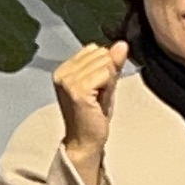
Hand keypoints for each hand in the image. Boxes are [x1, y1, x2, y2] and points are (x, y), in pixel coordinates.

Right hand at [50, 39, 130, 184]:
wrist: (85, 141)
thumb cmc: (92, 115)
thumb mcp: (105, 83)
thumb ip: (112, 62)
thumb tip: (121, 44)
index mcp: (64, 68)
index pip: (94, 48)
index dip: (104, 66)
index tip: (97, 86)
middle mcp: (62, 72)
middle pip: (101, 53)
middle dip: (107, 73)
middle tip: (98, 94)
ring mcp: (68, 81)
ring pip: (105, 63)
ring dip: (109, 81)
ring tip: (98, 98)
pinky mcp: (77, 90)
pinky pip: (106, 74)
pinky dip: (108, 86)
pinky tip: (99, 100)